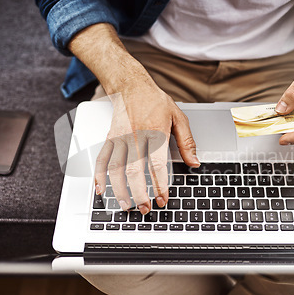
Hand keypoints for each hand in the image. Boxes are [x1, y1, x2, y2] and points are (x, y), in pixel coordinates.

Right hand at [94, 78, 199, 214]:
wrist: (131, 86)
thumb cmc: (155, 101)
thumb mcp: (178, 118)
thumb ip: (187, 142)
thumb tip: (194, 162)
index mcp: (154, 132)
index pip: (156, 164)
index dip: (160, 184)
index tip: (163, 198)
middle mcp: (135, 136)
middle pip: (134, 170)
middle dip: (139, 193)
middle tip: (145, 208)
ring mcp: (120, 138)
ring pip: (116, 168)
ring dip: (119, 190)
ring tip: (126, 205)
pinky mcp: (110, 138)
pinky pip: (102, 159)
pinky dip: (99, 176)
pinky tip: (100, 189)